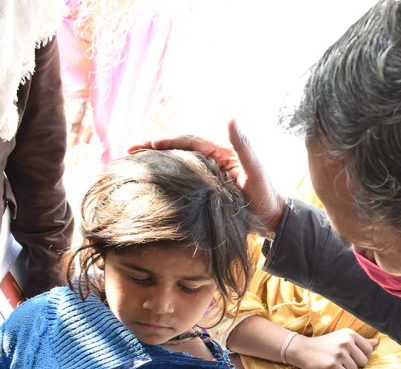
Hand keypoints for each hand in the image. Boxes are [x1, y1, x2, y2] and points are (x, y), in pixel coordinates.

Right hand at [130, 119, 285, 235]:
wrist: (272, 219)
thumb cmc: (265, 195)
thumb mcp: (256, 170)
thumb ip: (244, 146)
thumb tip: (232, 117)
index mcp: (220, 151)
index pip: (186, 141)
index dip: (162, 141)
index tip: (139, 145)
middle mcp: (212, 160)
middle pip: (177, 151)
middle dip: (153, 151)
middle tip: (128, 155)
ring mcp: (208, 176)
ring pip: (178, 166)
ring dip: (158, 166)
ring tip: (134, 169)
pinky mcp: (207, 191)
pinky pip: (183, 183)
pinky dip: (167, 183)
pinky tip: (153, 189)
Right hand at [288, 329, 378, 368]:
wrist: (302, 349)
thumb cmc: (325, 345)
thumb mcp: (342, 338)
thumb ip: (361, 341)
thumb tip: (377, 342)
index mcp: (350, 334)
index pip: (368, 350)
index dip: (360, 355)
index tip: (348, 354)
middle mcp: (346, 342)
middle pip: (363, 362)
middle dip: (354, 364)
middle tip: (340, 360)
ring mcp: (339, 354)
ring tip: (335, 363)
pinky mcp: (332, 365)